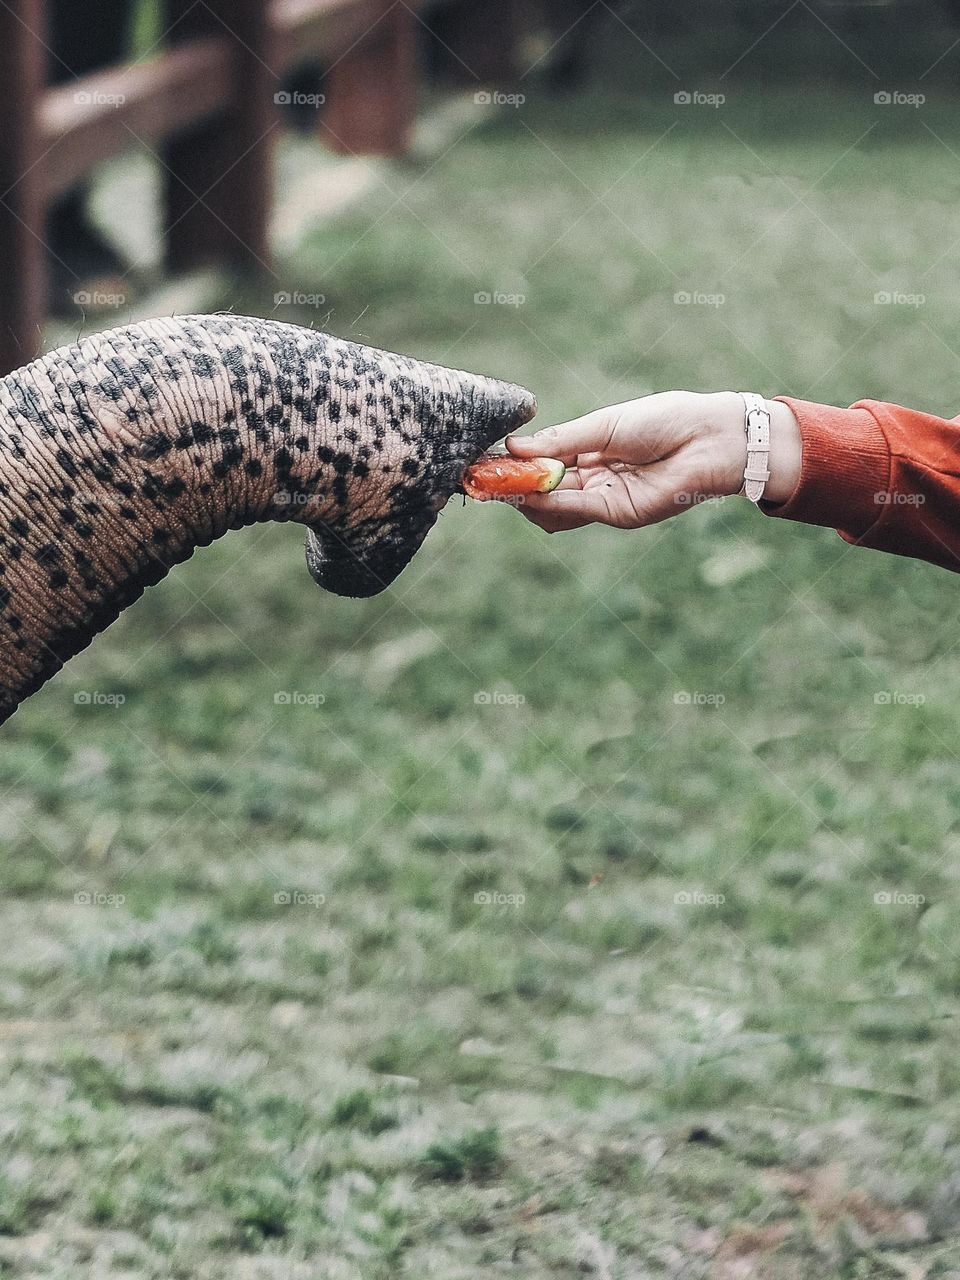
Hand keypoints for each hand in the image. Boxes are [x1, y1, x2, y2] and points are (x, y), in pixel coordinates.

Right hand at [505, 391, 801, 532]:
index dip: (515, 466)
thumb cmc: (663, 421)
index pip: (543, 465)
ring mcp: (605, 500)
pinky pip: (575, 511)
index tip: (485, 463)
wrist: (708, 437)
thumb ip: (561, 442)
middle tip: (482, 479)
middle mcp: (594, 480)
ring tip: (500, 484)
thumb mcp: (603, 425)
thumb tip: (514, 449)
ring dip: (525, 497)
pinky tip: (529, 491)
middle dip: (512, 486)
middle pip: (543, 491)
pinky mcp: (618, 514)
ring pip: (554, 507)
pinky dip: (549, 503)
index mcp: (590, 454)